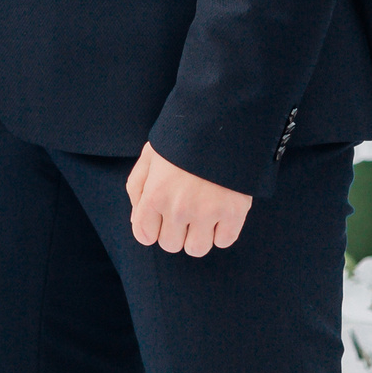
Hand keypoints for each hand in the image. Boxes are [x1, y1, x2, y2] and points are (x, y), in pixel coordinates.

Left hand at [125, 142, 250, 255]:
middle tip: (182, 212)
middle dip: (174, 232)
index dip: (151, 228)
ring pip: (196, 249)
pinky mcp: (234, 213)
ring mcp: (207, 213)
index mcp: (155, 195)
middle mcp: (178, 209)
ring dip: (197, 237)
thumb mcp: (149, 156)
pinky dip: (221, 233)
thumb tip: (137, 219)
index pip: (144, 235)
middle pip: (170, 245)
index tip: (159, 219)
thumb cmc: (181, 140)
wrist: (221, 124)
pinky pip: (224, 242)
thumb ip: (137, 187)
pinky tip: (219, 214)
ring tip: (201, 216)